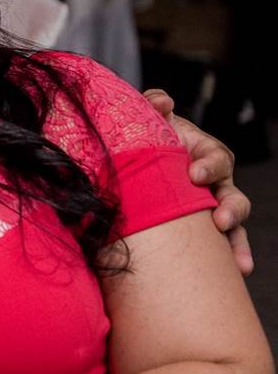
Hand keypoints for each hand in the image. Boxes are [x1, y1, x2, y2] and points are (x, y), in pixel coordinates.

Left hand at [144, 88, 252, 274]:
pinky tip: (239, 272)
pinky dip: (232, 257)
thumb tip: (161, 101)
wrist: (134, 162)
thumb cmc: (148, 139)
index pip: (216, 157)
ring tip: (238, 262)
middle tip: (221, 219)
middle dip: (231, 208)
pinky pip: (222, 246)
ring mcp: (210, 207)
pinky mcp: (201, 229)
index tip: (194, 173)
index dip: (208, 165)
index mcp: (204, 154)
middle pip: (233, 194)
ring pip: (234, 224)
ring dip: (237, 241)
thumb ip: (154, 105)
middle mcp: (214, 183)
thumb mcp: (151, 120)